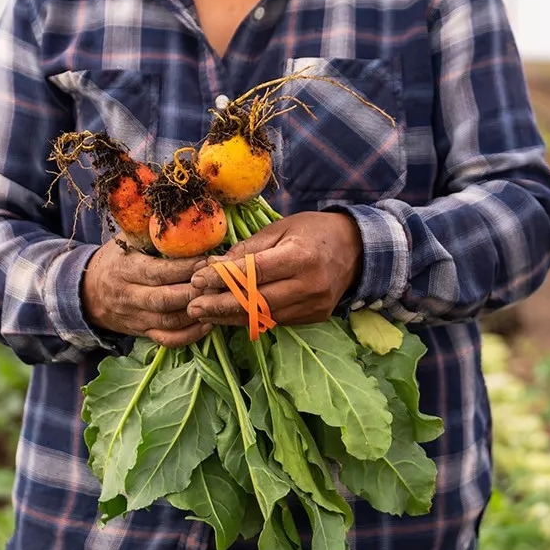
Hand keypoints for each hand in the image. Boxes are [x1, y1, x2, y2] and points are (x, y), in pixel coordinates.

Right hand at [81, 242, 210, 346]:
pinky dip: (189, 335)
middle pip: (163, 300)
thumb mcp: (125, 241)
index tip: (207, 259)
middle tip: (217, 281)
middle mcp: (129, 297)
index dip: (184, 268)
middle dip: (193, 292)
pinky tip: (207, 322)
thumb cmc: (115, 260)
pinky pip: (167, 340)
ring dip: (195, 313)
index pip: (157, 272)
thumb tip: (180, 217)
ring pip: (168, 322)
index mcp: (125, 270)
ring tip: (216, 299)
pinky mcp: (143, 332)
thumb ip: (149, 233)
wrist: (89, 292)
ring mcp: (136, 318)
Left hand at [186, 212, 362, 328]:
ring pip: (264, 316)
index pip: (254, 272)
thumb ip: (249, 248)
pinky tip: (230, 315)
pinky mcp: (315, 316)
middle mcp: (310, 284)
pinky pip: (276, 321)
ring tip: (204, 313)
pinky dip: (251, 318)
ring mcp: (314, 304)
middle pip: (256, 301)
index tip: (198, 280)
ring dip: (231, 316)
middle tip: (193, 306)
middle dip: (220, 305)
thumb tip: (214, 265)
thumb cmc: (313, 231)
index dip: (223, 278)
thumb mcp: (281, 228)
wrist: (356, 248)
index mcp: (301, 256)